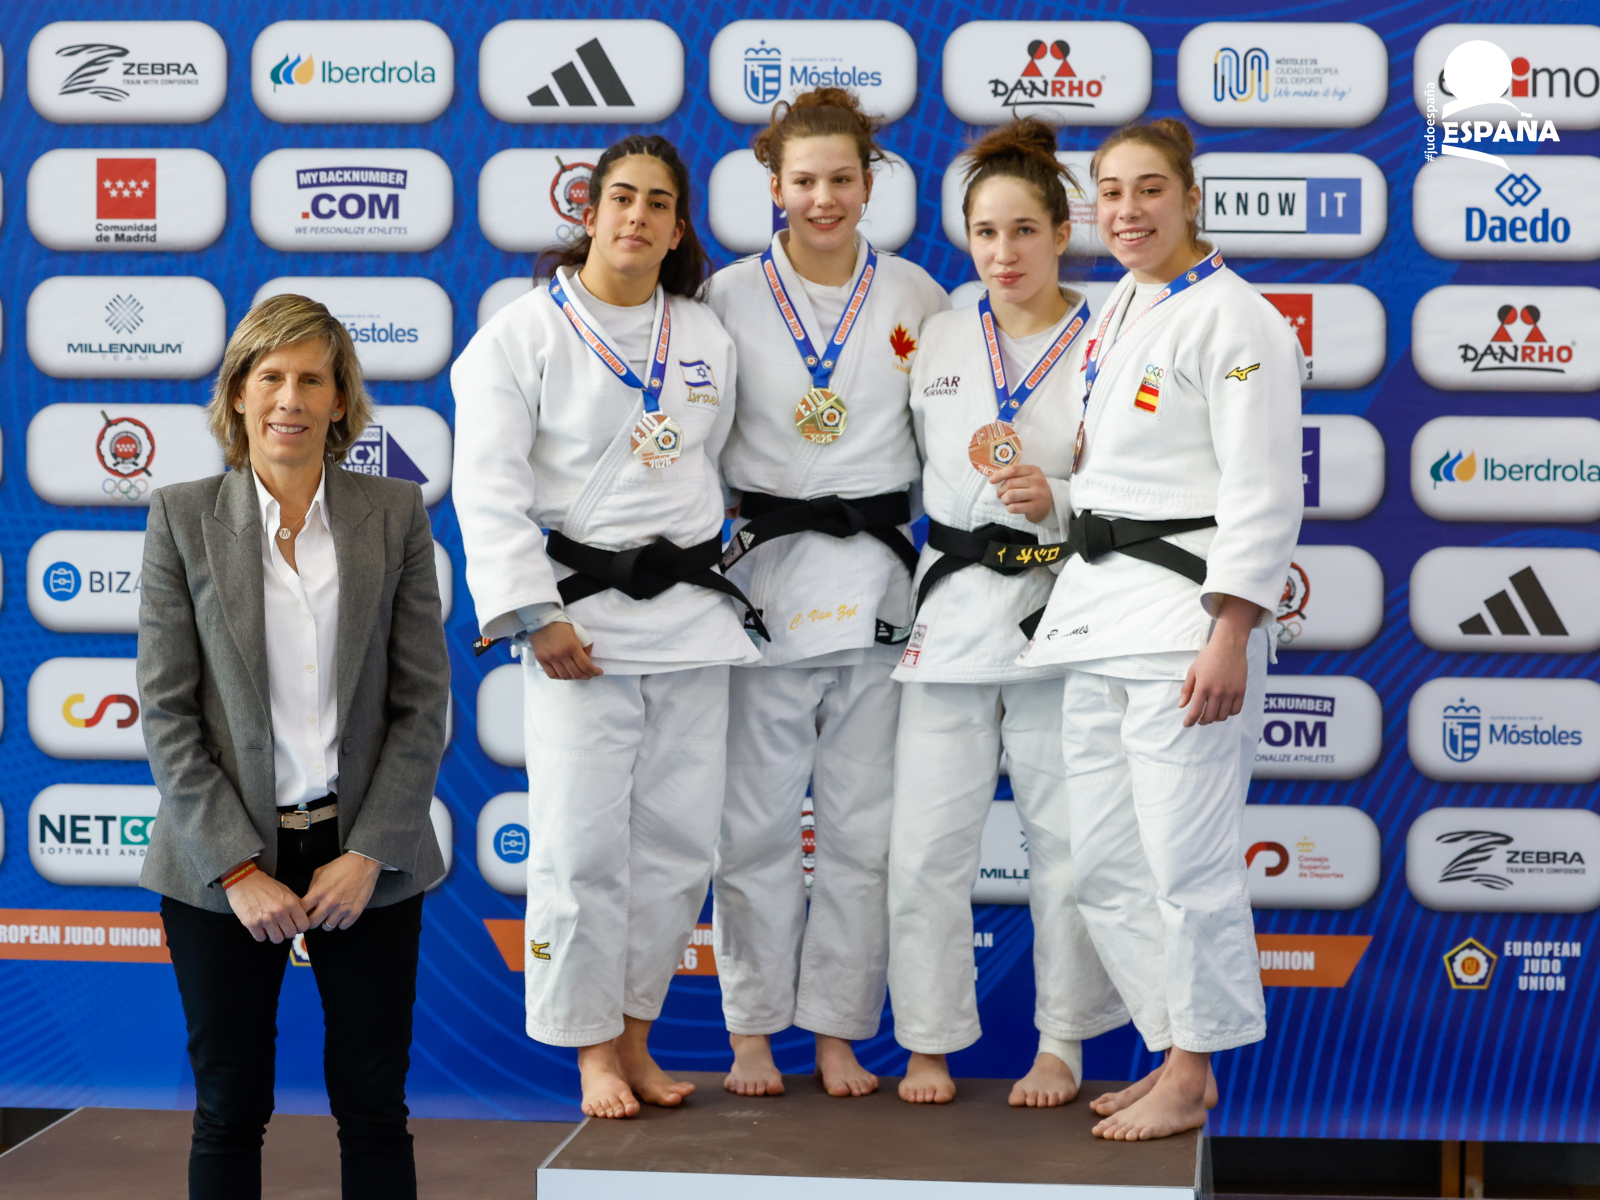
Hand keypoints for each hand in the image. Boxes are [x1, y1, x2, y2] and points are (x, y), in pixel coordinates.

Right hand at [225, 865, 311, 943]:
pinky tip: (260, 927)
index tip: (294, 924)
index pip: (304, 925)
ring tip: (271, 928)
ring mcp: (266, 919)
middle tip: (281, 927)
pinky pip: (261, 938)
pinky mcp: (252, 924)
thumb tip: (305, 917)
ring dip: (275, 935)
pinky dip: (261, 935)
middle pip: (291, 934)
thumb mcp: (286, 891)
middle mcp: (280, 912)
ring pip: (277, 939)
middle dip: (287, 932)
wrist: (244, 880)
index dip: (299, 927)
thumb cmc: (266, 885)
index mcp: (291, 903)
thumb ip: (297, 904)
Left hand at [302, 852, 382, 930]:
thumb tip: (308, 902)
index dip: (301, 912)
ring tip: (330, 914)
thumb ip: (312, 888)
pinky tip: (341, 914)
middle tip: (316, 915)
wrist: (363, 864)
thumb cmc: (341, 866)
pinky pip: (342, 926)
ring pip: (327, 927)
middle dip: (312, 920)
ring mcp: (342, 909)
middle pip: (312, 924)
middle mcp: (329, 903)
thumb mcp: (320, 872)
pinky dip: (341, 922)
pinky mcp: (354, 912)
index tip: (305, 911)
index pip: (302, 911)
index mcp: (318, 892)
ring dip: (327, 921)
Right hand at [530, 621, 601, 679]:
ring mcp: (550, 658)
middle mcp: (561, 655)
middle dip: (586, 676)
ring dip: (573, 677)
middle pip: (576, 674)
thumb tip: (587, 660)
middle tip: (589, 674)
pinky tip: (564, 674)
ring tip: (577, 674)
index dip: (594, 672)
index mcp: (573, 646)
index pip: (586, 666)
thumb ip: (585, 647)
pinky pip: (552, 675)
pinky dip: (560, 677)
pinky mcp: (541, 660)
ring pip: (565, 676)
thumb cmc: (562, 625)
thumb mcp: (579, 632)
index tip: (599, 672)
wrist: (542, 619)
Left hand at [989, 463, 1052, 523]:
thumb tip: (993, 477)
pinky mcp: (1035, 507)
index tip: (991, 481)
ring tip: (1005, 501)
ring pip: (1011, 495)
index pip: (1013, 469)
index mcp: (1034, 470)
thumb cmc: (1032, 489)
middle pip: (1010, 483)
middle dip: (1000, 490)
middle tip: (1000, 495)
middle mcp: (1038, 481)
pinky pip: (1014, 507)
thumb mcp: (1027, 477)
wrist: (1047, 505)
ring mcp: (1038, 494)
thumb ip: (1014, 475)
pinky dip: (1009, 508)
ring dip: (1004, 499)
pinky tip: (1012, 507)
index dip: (999, 475)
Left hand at [1179, 596, 1262, 726]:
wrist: (1228, 646)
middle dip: (1202, 721)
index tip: (1187, 724)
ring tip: (1211, 713)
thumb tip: (1182, 705)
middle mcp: (1217, 692)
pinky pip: (1236, 710)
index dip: (1190, 721)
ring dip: (1215, 718)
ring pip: (1223, 716)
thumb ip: (1186, 689)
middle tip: (1199, 719)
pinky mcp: (1241, 691)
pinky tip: (1224, 709)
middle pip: (1209, 717)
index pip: (1195, 712)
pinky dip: (1229, 713)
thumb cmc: (1208, 657)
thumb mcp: (1193, 671)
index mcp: (1203, 687)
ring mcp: (1230, 692)